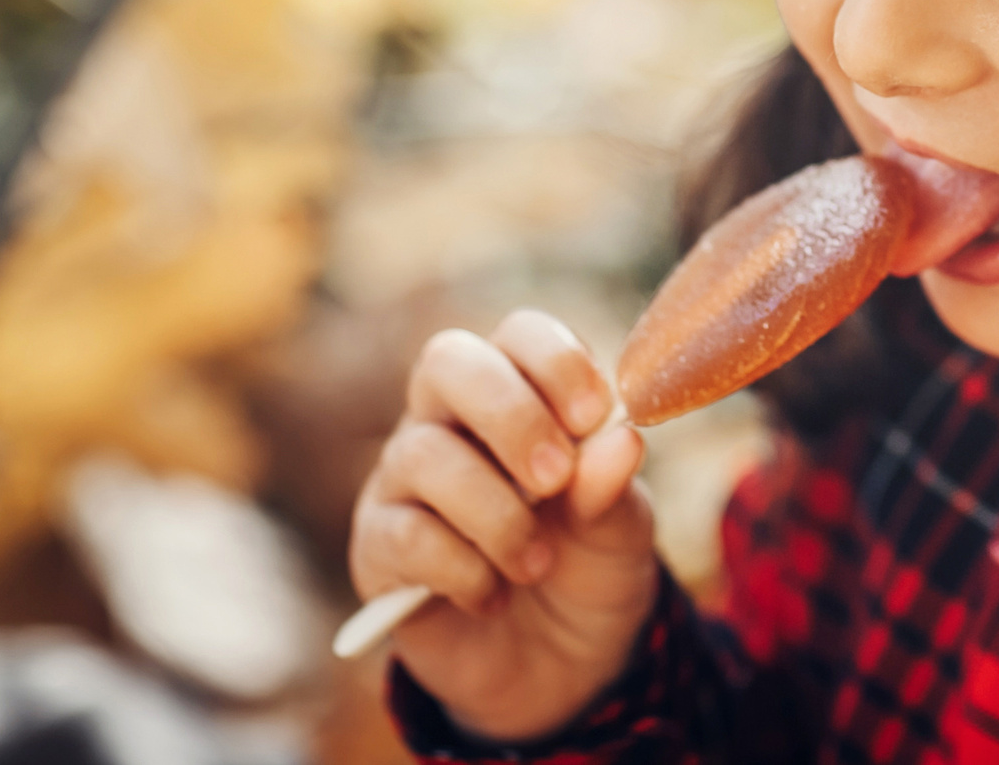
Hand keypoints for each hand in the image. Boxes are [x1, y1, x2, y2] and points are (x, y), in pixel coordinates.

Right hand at [349, 310, 658, 741]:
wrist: (559, 664)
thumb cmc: (590, 567)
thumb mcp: (620, 531)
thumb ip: (614, 486)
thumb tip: (620, 439)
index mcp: (521, 393)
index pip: (518, 334)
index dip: (554, 362)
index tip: (595, 415)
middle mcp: (451, 420)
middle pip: (447, 362)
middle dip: (509, 416)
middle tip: (556, 478)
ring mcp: (405, 479)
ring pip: (423, 454)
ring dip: (495, 513)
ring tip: (538, 564)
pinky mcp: (378, 547)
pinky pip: (404, 535)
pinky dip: (462, 568)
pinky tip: (493, 595)